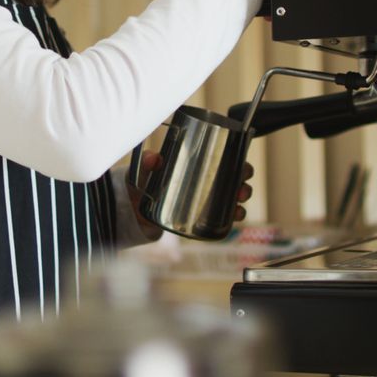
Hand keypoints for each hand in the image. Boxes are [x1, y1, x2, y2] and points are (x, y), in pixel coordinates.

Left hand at [127, 151, 255, 240]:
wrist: (132, 208)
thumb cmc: (142, 181)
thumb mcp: (144, 170)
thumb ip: (147, 163)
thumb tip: (155, 158)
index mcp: (197, 165)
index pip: (224, 160)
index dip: (239, 162)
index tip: (243, 166)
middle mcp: (205, 181)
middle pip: (234, 179)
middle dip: (243, 183)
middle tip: (241, 188)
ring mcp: (203, 200)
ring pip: (231, 199)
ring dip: (240, 202)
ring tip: (239, 205)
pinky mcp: (199, 218)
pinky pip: (221, 218)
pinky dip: (231, 218)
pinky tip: (235, 218)